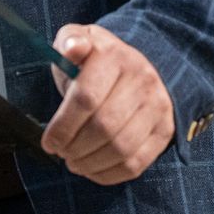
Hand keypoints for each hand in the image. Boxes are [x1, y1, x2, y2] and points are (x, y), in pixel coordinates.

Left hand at [40, 23, 174, 185]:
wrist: (132, 65)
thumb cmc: (93, 58)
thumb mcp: (76, 40)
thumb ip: (69, 42)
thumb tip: (73, 48)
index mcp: (113, 55)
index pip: (87, 98)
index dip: (64, 126)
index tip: (48, 142)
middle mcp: (141, 79)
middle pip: (104, 127)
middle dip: (75, 147)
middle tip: (60, 153)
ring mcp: (157, 105)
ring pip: (121, 148)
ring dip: (91, 163)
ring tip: (73, 162)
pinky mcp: (164, 129)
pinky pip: (138, 162)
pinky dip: (110, 174)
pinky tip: (91, 170)